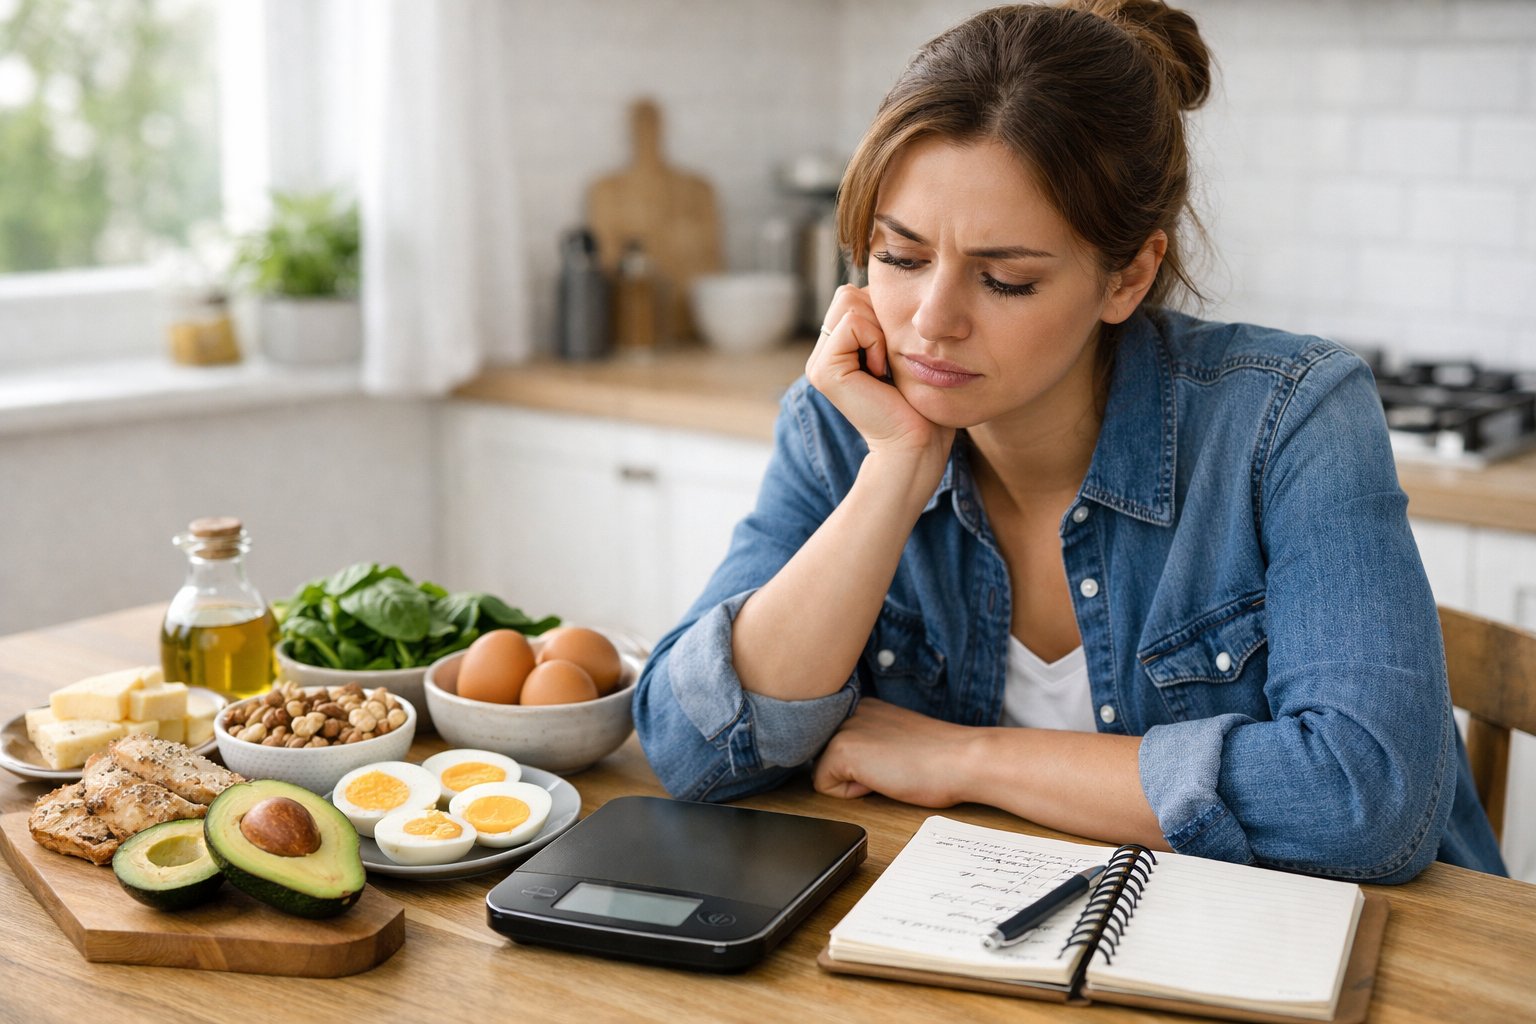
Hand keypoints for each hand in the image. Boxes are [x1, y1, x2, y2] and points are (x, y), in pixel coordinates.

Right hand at [805, 285, 952, 464]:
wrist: (916, 442)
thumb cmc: (919, 400)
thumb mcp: (900, 347)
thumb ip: (883, 318)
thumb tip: (883, 281)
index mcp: (837, 348)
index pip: (855, 294)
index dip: (884, 311)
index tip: (895, 353)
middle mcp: (822, 353)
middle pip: (849, 293)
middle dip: (880, 316)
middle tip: (890, 360)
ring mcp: (818, 362)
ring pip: (849, 301)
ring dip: (879, 329)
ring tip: (884, 367)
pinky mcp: (823, 370)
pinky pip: (852, 323)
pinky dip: (875, 341)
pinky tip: (880, 373)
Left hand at [813, 698, 976, 806]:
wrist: (961, 761)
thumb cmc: (940, 759)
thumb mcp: (896, 740)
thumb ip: (870, 742)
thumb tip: (849, 764)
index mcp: (865, 706)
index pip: (834, 742)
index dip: (858, 764)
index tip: (890, 761)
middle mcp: (850, 709)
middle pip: (823, 756)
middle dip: (849, 771)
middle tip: (890, 768)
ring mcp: (844, 726)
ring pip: (822, 769)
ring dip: (850, 781)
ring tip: (888, 772)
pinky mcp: (842, 748)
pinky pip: (823, 786)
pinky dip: (850, 794)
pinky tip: (881, 781)